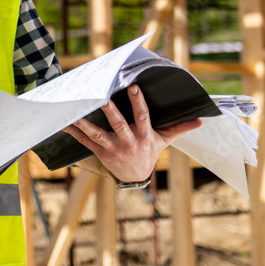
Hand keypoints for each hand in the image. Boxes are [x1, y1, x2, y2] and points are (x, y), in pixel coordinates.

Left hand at [63, 85, 201, 183]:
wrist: (136, 178)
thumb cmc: (150, 153)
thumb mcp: (165, 141)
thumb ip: (179, 128)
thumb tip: (200, 120)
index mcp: (144, 136)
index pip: (142, 116)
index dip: (138, 102)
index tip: (133, 87)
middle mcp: (128, 142)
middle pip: (118, 124)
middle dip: (110, 111)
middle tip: (102, 97)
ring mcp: (113, 148)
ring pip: (98, 134)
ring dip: (85, 123)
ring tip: (74, 112)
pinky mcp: (101, 153)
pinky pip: (86, 141)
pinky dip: (74, 132)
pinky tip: (63, 123)